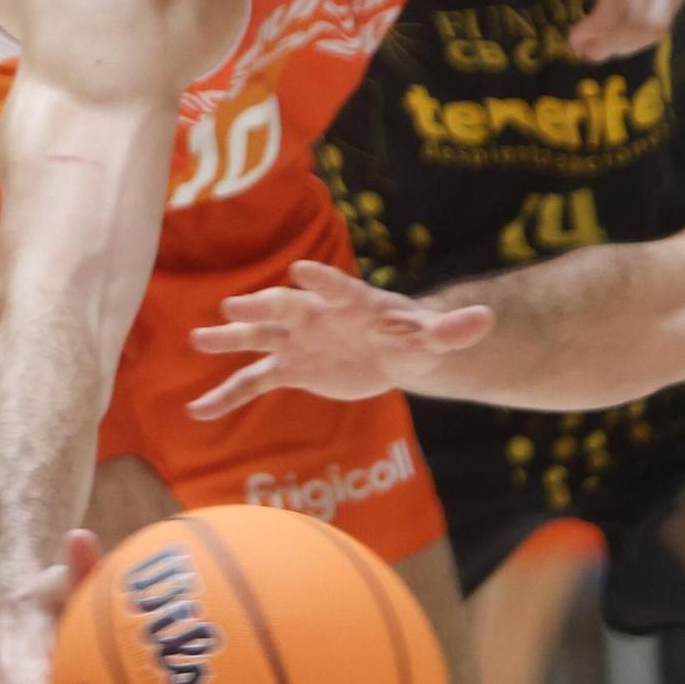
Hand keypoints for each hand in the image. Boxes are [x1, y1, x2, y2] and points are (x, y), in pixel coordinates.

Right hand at [186, 261, 493, 418]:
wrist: (393, 352)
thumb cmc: (413, 337)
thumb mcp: (433, 338)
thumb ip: (453, 330)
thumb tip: (487, 319)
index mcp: (350, 301)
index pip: (334, 287)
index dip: (321, 280)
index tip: (300, 271)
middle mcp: (315, 314)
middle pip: (284, 307)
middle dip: (260, 305)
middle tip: (231, 306)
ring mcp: (297, 340)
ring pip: (258, 337)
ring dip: (229, 340)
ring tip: (197, 341)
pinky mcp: (290, 368)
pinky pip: (253, 383)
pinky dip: (226, 396)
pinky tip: (198, 412)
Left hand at [535, 0, 684, 61]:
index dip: (599, 25)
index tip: (575, 37)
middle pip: (640, 15)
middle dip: (609, 41)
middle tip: (585, 48)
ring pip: (656, 25)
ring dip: (624, 45)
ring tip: (599, 44)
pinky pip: (665, 24)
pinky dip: (639, 39)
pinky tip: (617, 32)